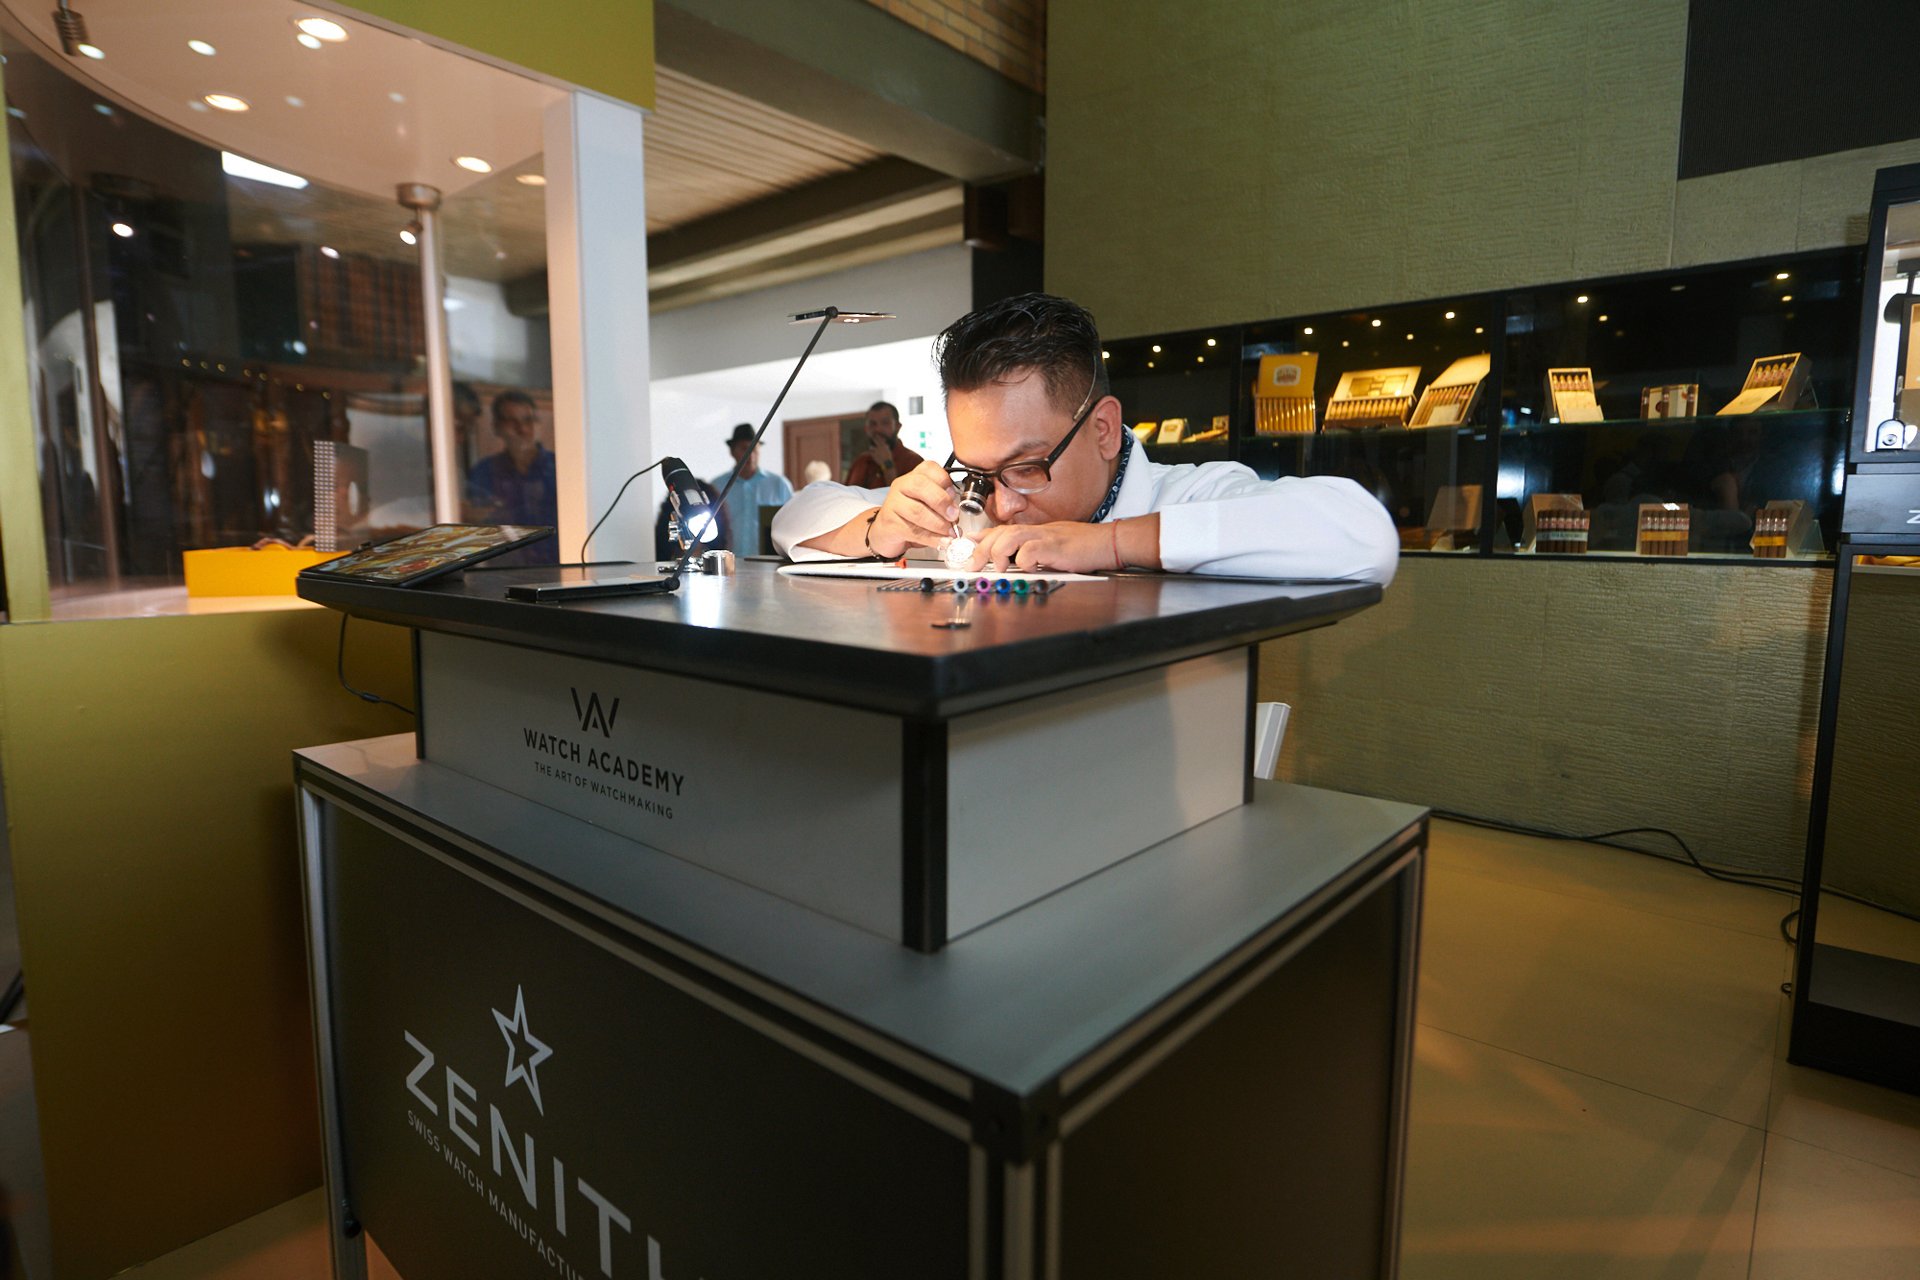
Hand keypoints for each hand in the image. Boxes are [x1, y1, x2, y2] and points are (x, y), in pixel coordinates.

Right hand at [867, 460, 959, 557]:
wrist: (886, 531)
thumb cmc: (911, 516)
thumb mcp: (928, 504)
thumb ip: (943, 503)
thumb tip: (957, 513)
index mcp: (914, 476)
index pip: (930, 469)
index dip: (946, 482)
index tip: (955, 497)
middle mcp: (901, 486)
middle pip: (921, 485)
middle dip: (942, 502)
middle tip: (954, 516)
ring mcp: (893, 504)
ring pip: (917, 511)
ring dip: (938, 524)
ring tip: (949, 533)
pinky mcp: (890, 524)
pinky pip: (913, 531)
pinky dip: (931, 538)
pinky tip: (941, 542)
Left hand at [966, 521, 1116, 572]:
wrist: (1107, 542)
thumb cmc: (1082, 546)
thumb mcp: (1051, 545)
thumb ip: (1032, 550)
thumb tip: (1014, 560)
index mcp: (1034, 531)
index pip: (1002, 530)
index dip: (981, 537)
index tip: (966, 545)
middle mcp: (1037, 531)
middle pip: (1001, 533)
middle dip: (982, 549)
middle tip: (972, 565)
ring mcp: (1046, 537)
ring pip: (1011, 537)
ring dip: (999, 552)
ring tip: (998, 566)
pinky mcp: (1055, 547)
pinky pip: (1032, 551)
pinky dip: (1025, 560)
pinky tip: (1028, 567)